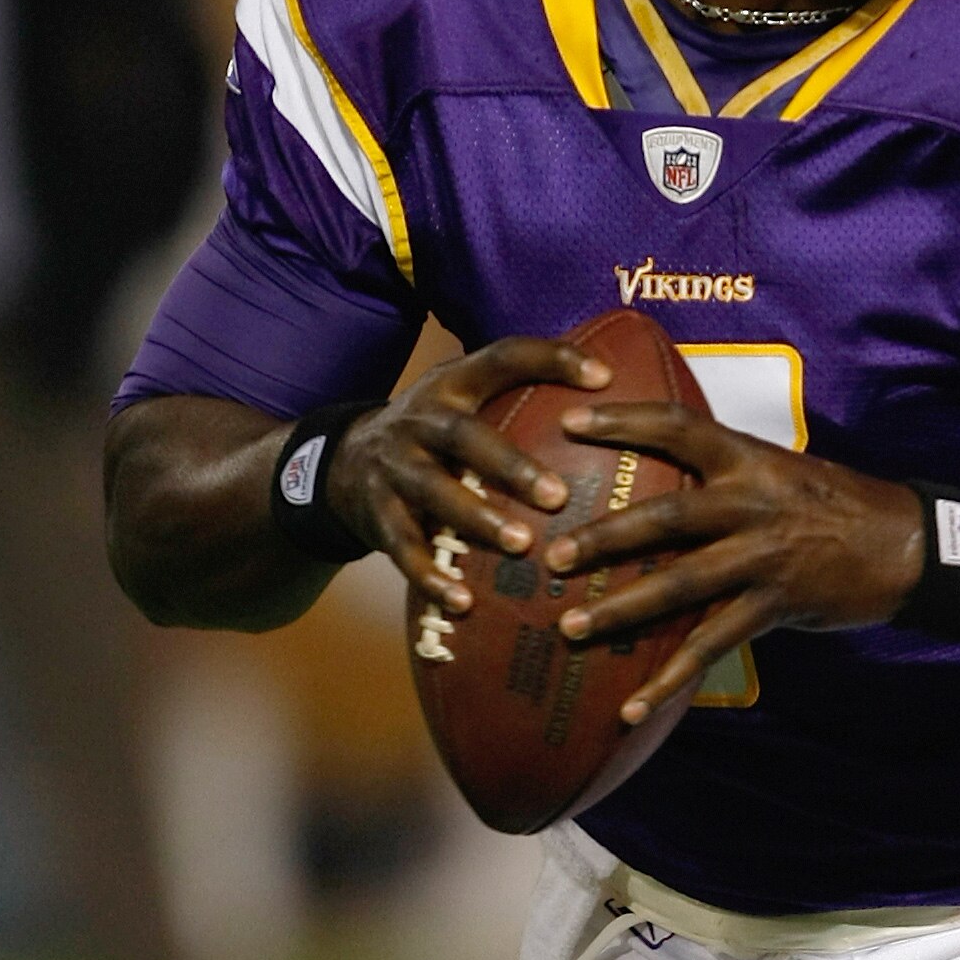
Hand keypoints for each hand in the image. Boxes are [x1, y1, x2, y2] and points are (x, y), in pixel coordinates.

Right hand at [325, 336, 610, 610]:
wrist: (342, 463)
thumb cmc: (435, 436)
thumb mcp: (465, 400)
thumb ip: (521, 395)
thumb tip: (617, 388)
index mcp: (453, 385)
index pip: (504, 357)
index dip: (551, 359)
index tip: (604, 378)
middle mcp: (419, 420)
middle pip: (463, 436)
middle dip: (509, 465)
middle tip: (558, 497)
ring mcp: (394, 467)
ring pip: (433, 492)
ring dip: (477, 520)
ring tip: (520, 546)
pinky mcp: (377, 513)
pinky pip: (404, 548)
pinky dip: (432, 576)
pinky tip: (462, 601)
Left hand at [544, 394, 926, 719]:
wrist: (908, 545)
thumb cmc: (840, 505)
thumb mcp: (784, 471)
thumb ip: (728, 474)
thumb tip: (666, 477)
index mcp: (749, 459)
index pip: (677, 426)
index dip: (623, 419)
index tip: (570, 420)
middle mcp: (752, 503)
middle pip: (665, 516)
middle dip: (604, 536)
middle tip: (550, 552)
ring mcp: (764, 556)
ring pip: (680, 584)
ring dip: (621, 608)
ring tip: (569, 626)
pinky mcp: (776, 604)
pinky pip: (712, 645)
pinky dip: (669, 680)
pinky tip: (632, 706)